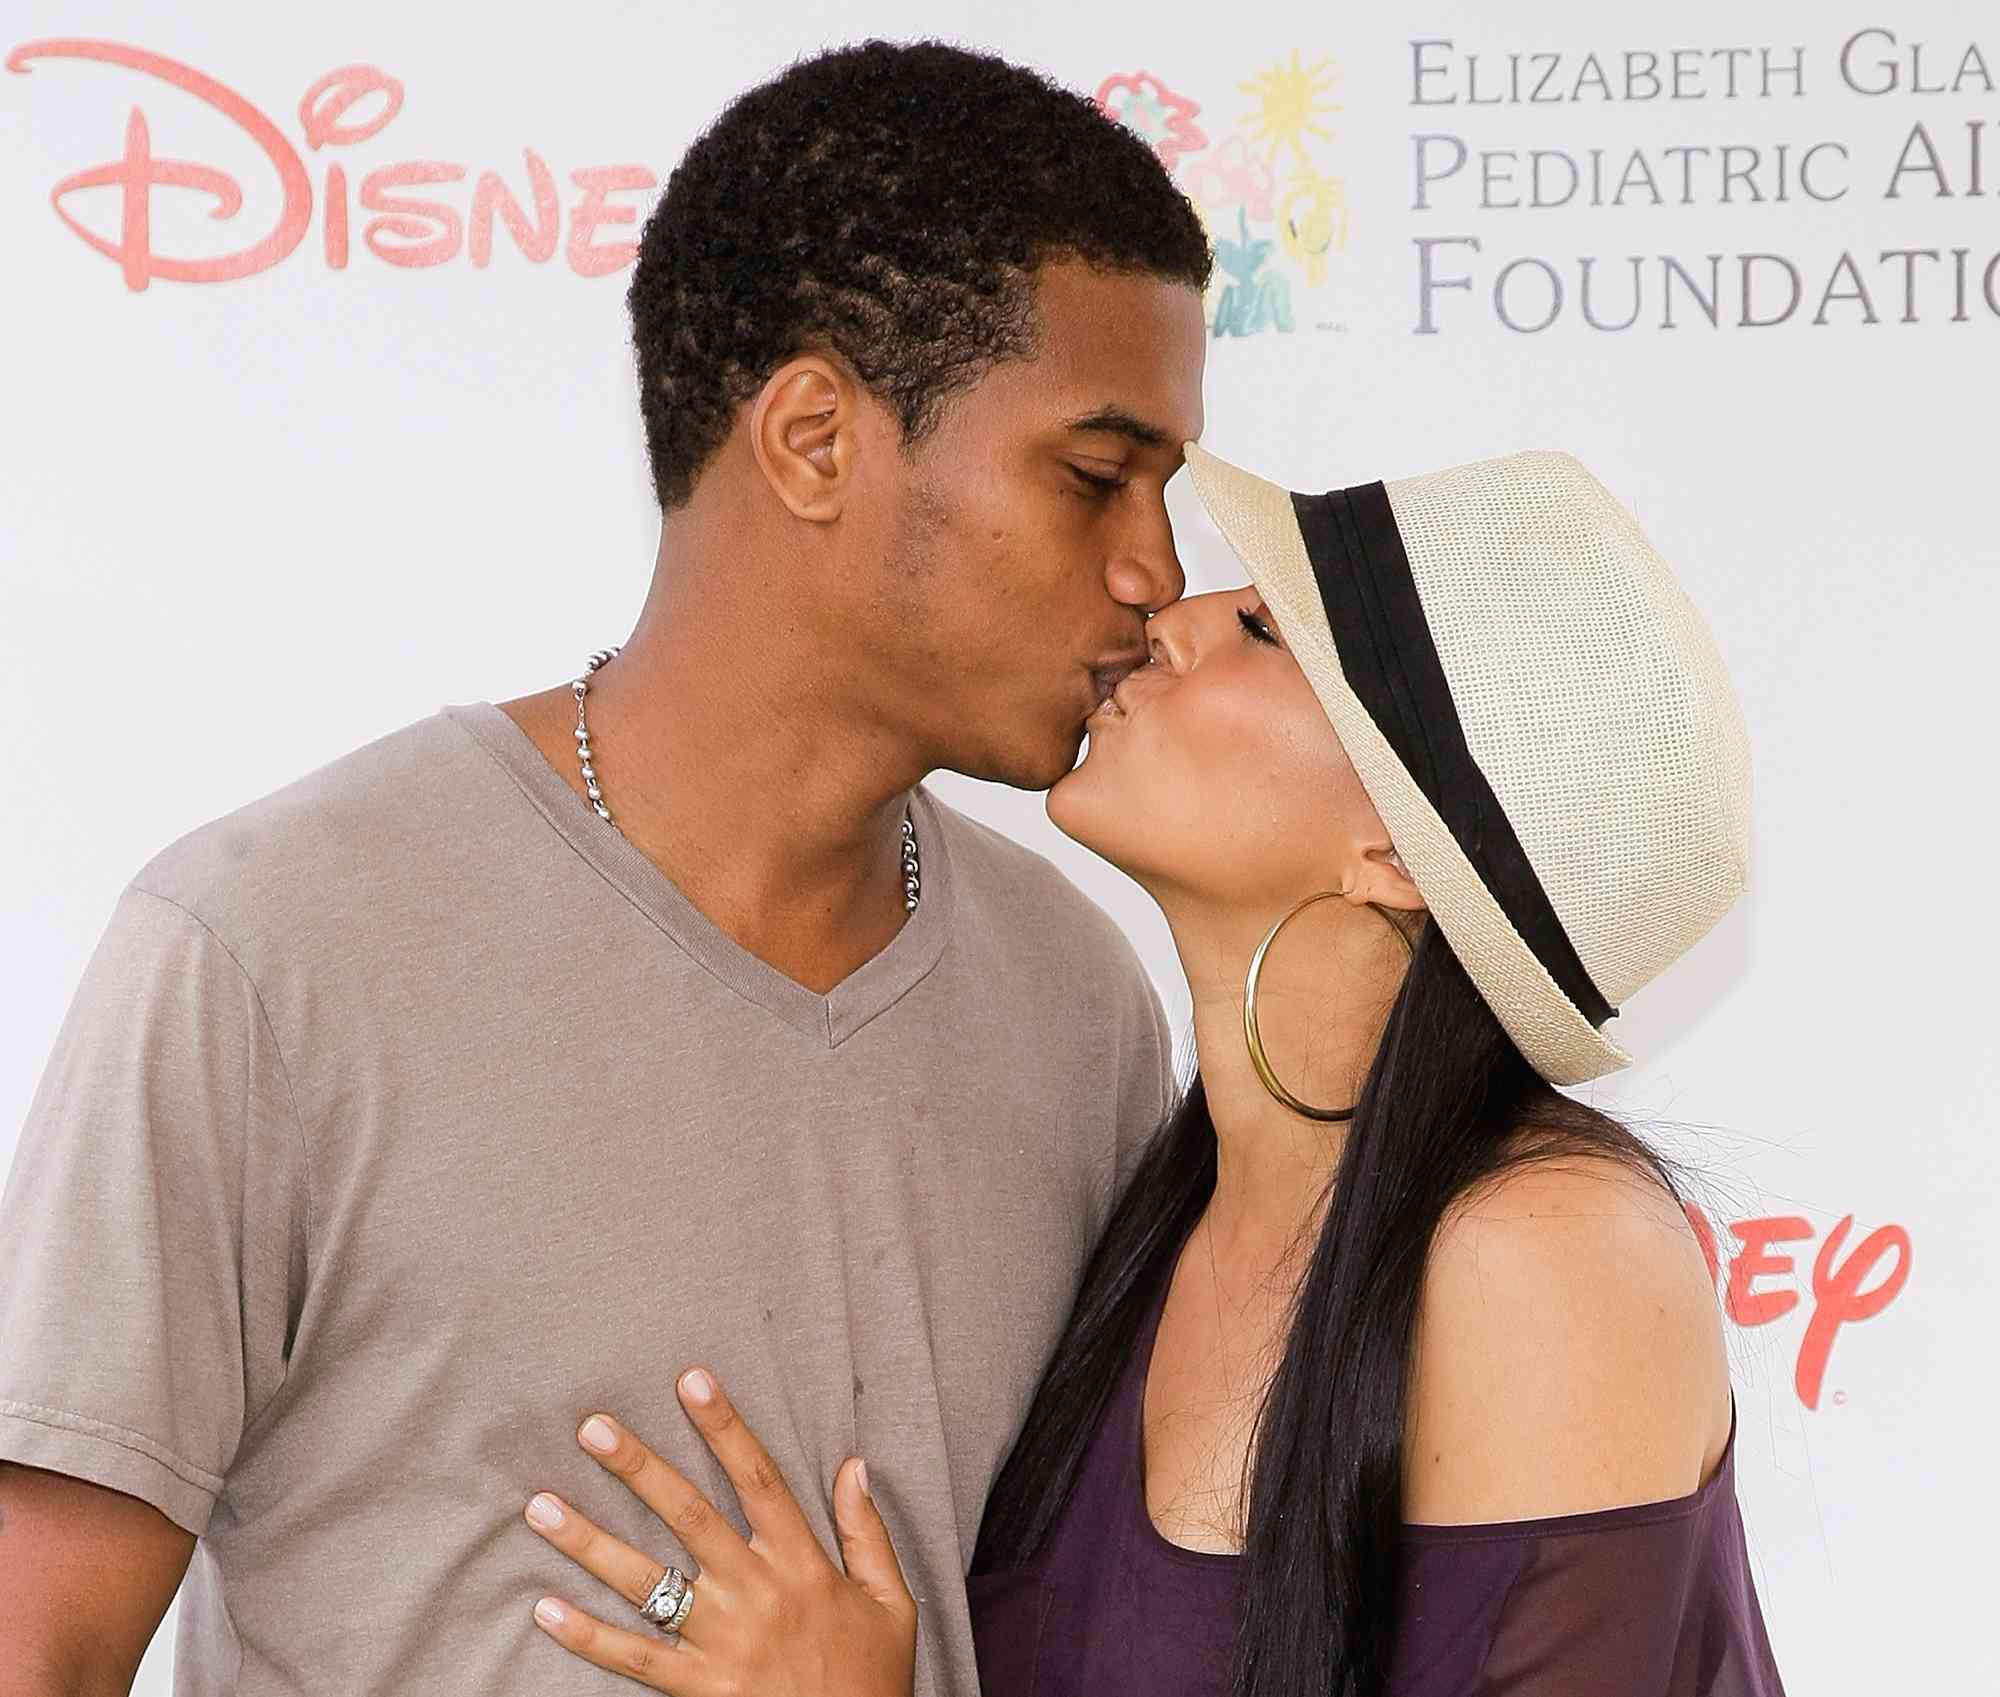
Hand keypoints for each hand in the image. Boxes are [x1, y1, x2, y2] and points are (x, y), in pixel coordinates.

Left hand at [523, 1367, 916, 1696]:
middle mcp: (756, 1593)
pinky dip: (588, 1636)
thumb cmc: (872, 1678)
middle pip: (689, 1515)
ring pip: (646, 1582)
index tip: (691, 1381)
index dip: (726, 1427)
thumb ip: (867, 1532)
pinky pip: (635, 1659)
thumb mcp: (890, 1601)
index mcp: (802, 1564)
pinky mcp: (700, 1690)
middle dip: (639, 1467)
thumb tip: (854, 1465)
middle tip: (593, 1427)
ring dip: (590, 1542)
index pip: (759, 1479)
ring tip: (541, 1508)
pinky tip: (547, 1608)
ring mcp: (722, 1643)